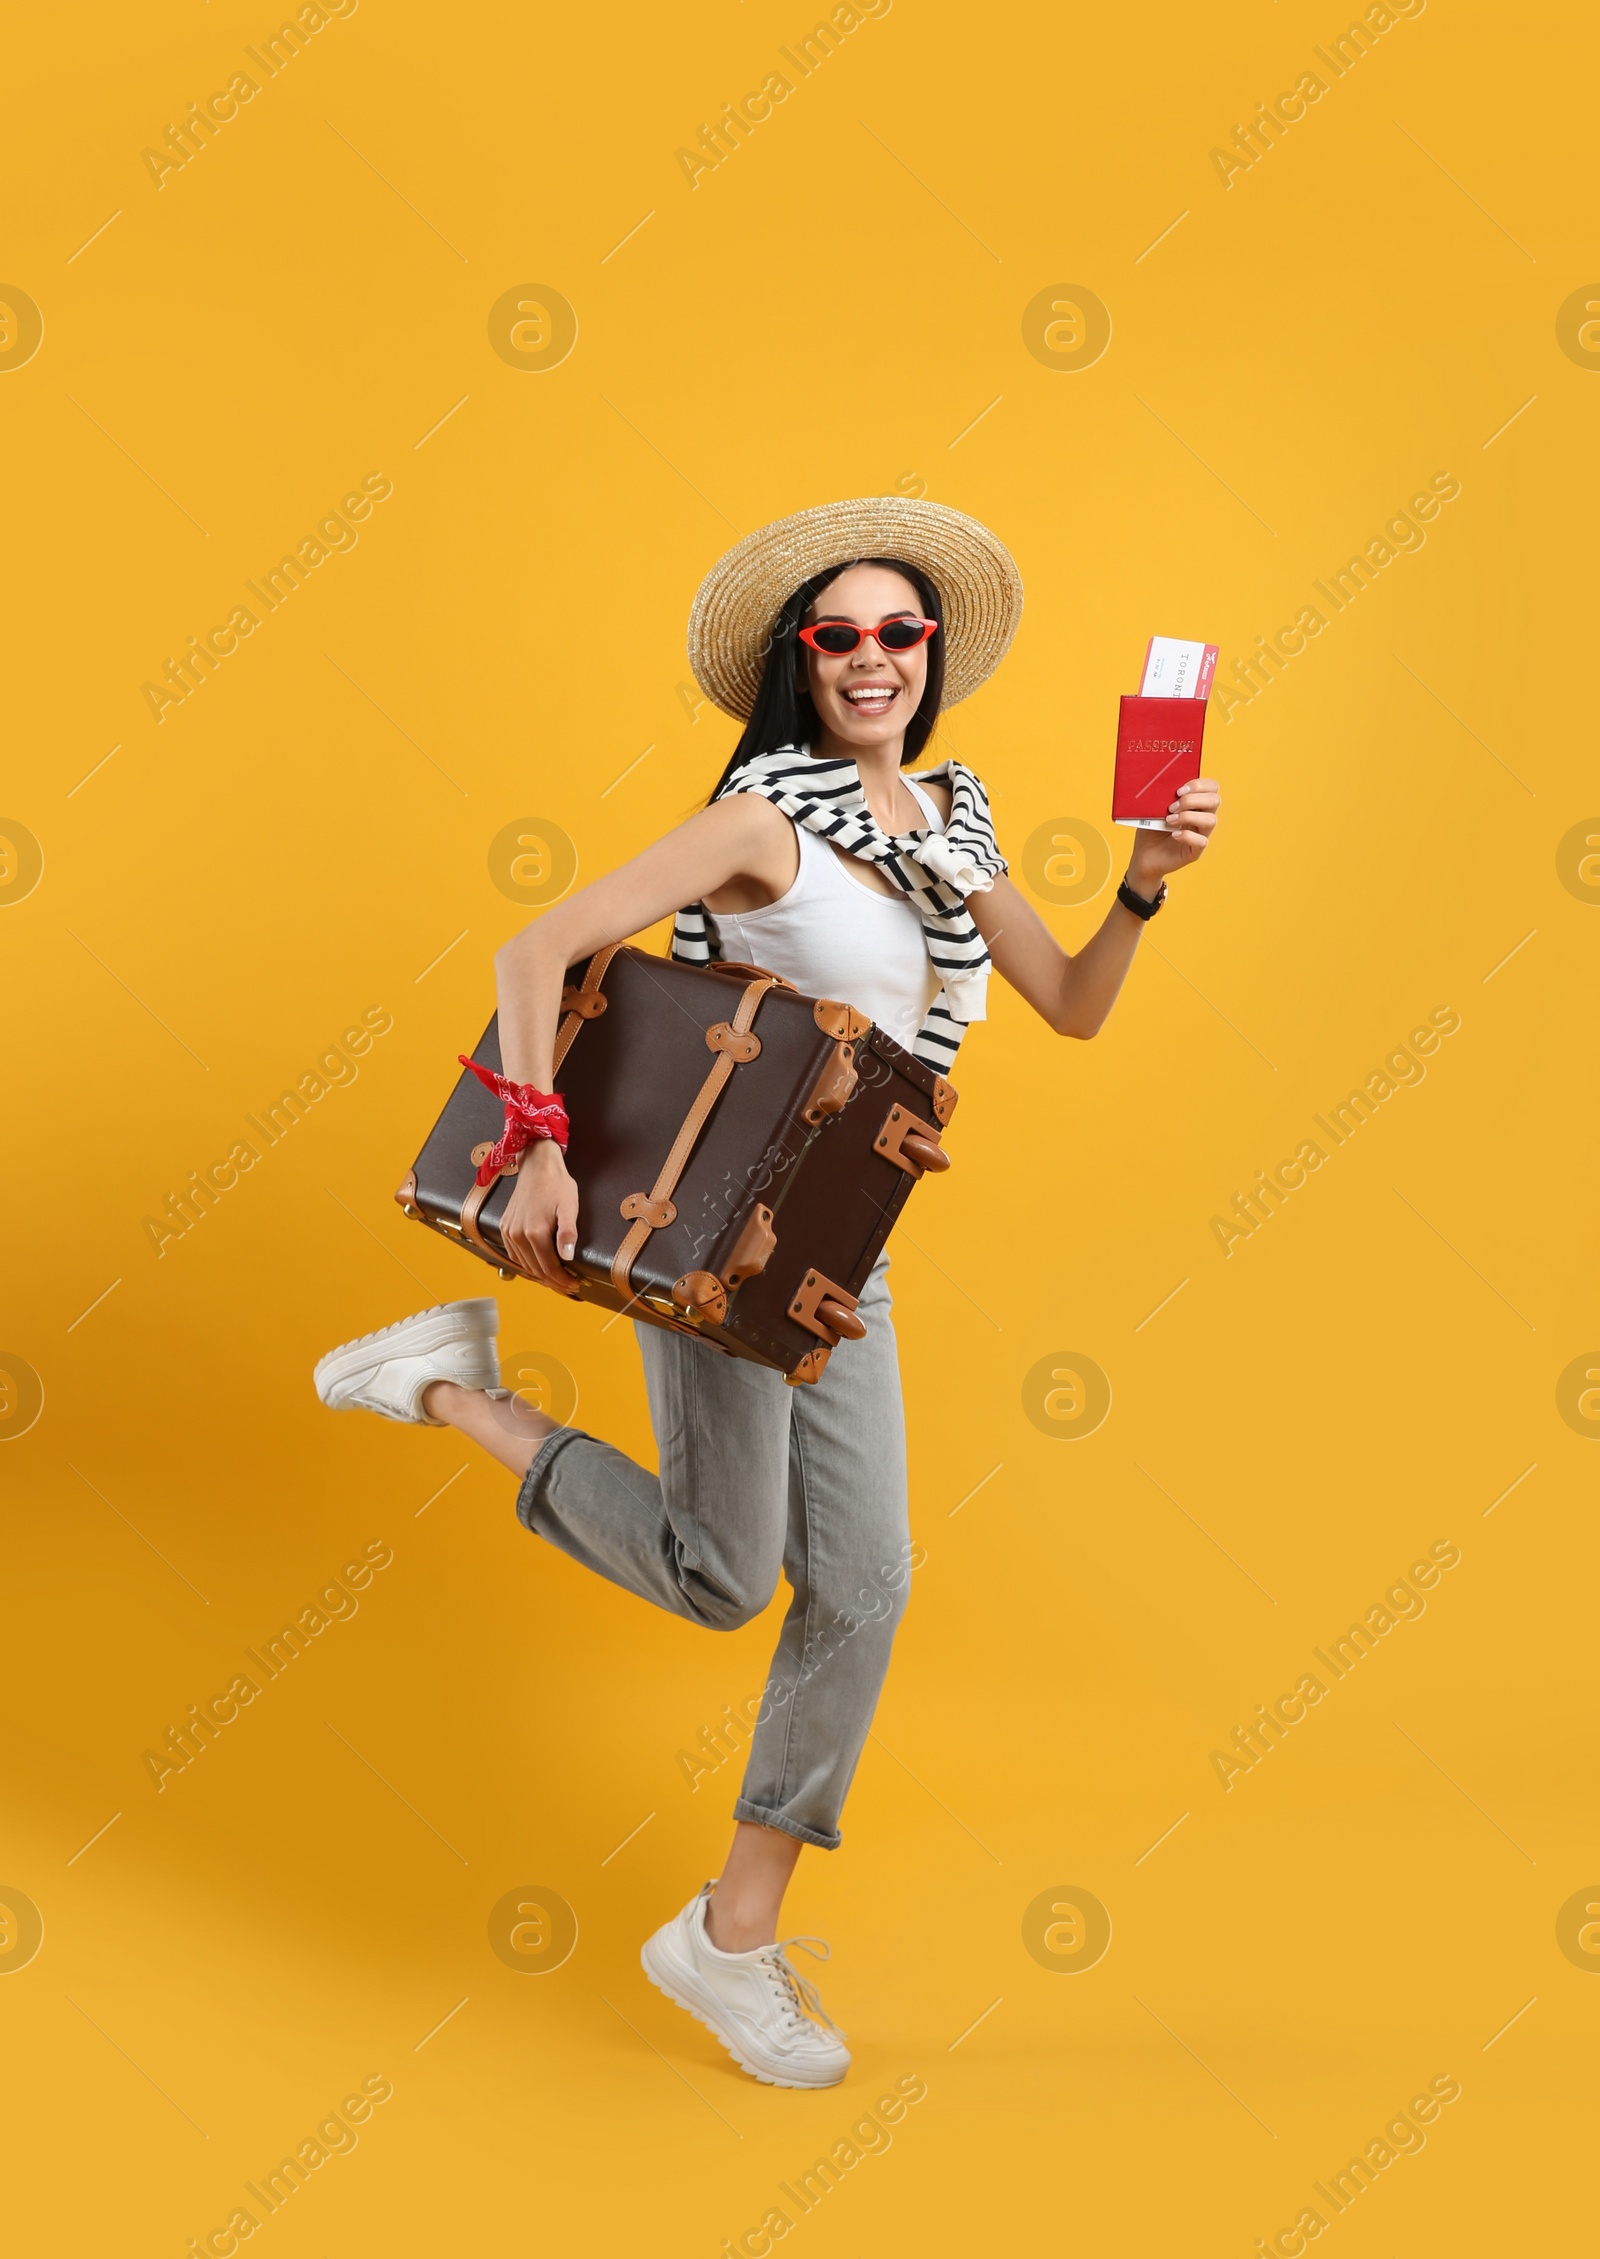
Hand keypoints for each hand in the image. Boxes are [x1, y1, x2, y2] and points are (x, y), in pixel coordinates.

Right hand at [496, 1139, 578, 1287]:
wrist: (537, 1166)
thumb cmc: (557, 1185)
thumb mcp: (569, 1207)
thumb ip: (568, 1232)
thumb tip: (567, 1257)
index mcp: (535, 1233)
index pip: (549, 1268)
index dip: (563, 1280)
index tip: (575, 1284)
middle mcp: (518, 1235)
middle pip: (536, 1270)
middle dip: (553, 1281)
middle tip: (568, 1285)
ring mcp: (509, 1231)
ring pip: (524, 1264)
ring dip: (540, 1274)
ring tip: (556, 1278)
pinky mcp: (505, 1227)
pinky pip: (514, 1254)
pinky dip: (526, 1263)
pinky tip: (538, 1264)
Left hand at [1126, 776, 1220, 894]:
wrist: (1143, 856)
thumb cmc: (1150, 830)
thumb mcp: (1154, 809)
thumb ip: (1163, 796)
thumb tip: (1164, 783)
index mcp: (1196, 804)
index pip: (1212, 787)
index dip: (1199, 785)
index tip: (1179, 790)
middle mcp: (1202, 818)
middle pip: (1215, 800)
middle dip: (1193, 799)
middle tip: (1172, 806)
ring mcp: (1200, 835)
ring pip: (1211, 820)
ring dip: (1189, 816)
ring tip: (1170, 820)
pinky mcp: (1195, 851)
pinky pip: (1201, 841)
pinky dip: (1187, 835)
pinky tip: (1173, 835)